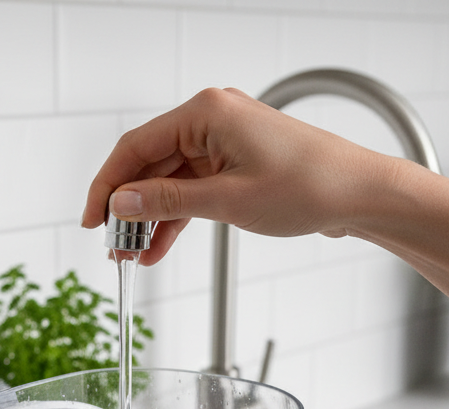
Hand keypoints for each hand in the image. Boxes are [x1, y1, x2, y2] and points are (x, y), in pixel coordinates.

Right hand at [81, 87, 381, 263]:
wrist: (358, 195)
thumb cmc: (308, 186)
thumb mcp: (228, 200)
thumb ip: (169, 202)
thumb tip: (122, 203)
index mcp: (206, 113)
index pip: (136, 148)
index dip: (107, 186)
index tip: (91, 219)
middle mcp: (210, 121)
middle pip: (149, 166)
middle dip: (128, 209)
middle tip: (113, 247)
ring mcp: (222, 144)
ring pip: (168, 183)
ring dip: (149, 219)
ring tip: (131, 255)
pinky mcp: (233, 165)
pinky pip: (191, 192)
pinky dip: (175, 219)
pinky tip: (157, 248)